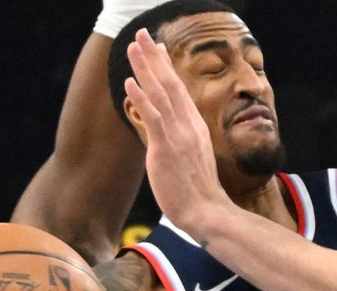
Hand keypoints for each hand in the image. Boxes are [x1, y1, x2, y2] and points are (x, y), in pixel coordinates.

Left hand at [122, 28, 231, 232]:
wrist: (206, 210)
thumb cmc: (198, 191)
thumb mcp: (192, 159)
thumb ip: (181, 142)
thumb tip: (171, 138)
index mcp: (194, 126)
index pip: (178, 89)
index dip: (166, 67)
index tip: (157, 48)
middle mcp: (188, 124)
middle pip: (169, 83)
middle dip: (154, 57)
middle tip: (142, 34)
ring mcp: (178, 135)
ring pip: (160, 93)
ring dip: (145, 68)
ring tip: (132, 47)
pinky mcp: (166, 148)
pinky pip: (153, 117)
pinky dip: (141, 97)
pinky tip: (130, 81)